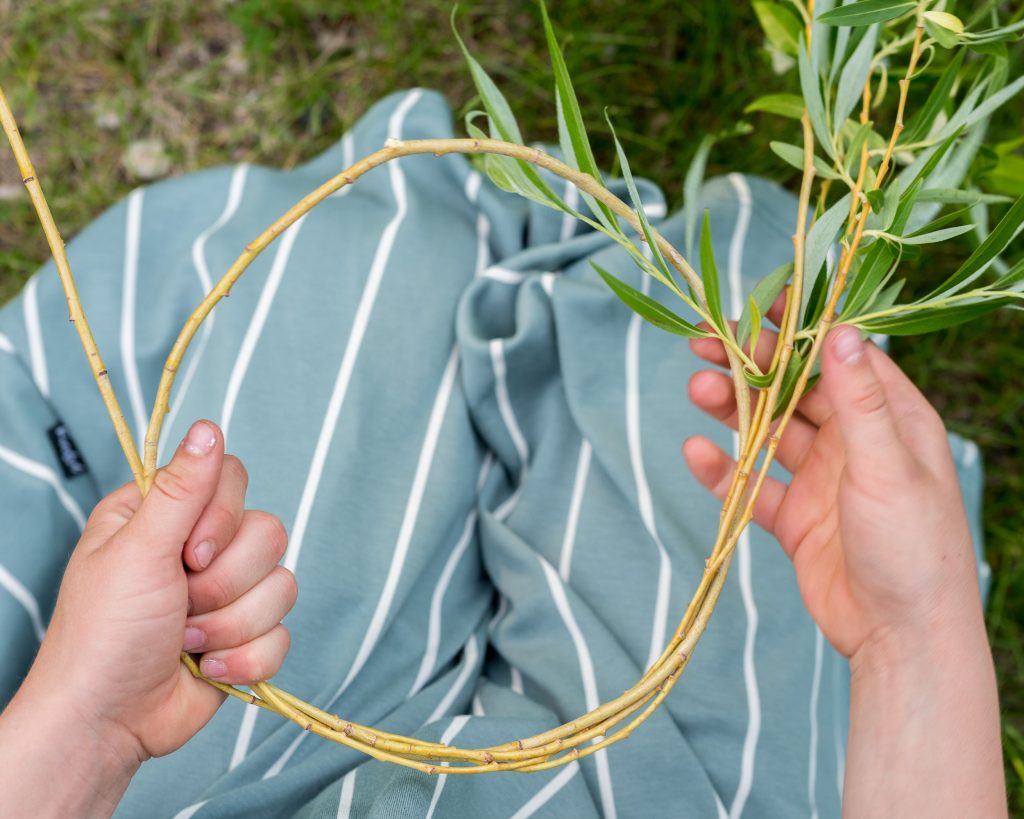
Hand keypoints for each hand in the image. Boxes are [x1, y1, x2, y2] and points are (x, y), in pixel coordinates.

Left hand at [19, 420, 294, 763]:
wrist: (108, 722)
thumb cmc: (103, 634)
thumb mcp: (137, 552)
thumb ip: (182, 491)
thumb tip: (209, 427)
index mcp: (167, 515)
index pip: (233, 479)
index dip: (222, 518)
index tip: (188, 553)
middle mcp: (201, 548)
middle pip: (268, 534)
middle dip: (224, 583)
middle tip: (180, 604)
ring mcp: (229, 594)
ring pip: (282, 585)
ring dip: (231, 625)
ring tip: (187, 642)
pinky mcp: (248, 636)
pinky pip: (283, 634)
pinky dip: (246, 659)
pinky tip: (207, 668)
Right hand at [683, 314, 983, 661]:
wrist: (900, 637)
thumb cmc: (915, 547)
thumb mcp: (887, 466)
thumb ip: (858, 401)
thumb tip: (840, 329)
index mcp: (891, 420)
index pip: (841, 357)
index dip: (801, 328)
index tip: (760, 302)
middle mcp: (853, 444)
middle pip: (794, 391)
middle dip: (752, 366)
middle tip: (705, 342)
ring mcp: (820, 481)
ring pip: (767, 433)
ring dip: (732, 411)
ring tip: (697, 389)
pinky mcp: (793, 518)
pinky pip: (750, 485)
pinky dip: (723, 470)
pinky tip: (696, 453)